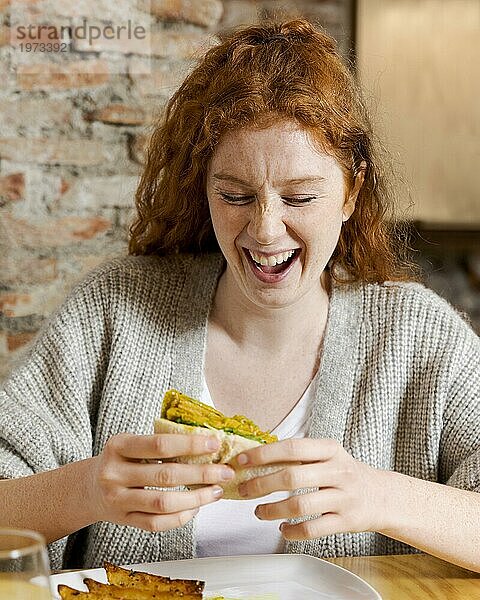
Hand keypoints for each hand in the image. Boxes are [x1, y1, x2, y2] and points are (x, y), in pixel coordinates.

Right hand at [88, 433, 234, 531]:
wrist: (89, 487)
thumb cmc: (120, 460)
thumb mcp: (131, 443)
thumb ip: (160, 443)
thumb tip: (206, 444)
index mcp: (119, 446)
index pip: (160, 444)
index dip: (190, 444)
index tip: (214, 445)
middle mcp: (114, 473)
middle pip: (166, 476)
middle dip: (201, 474)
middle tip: (225, 472)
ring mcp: (117, 500)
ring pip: (163, 503)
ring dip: (196, 498)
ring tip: (215, 492)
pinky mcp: (123, 520)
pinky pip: (156, 523)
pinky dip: (180, 517)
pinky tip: (195, 508)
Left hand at [231, 438, 383, 540]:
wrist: (382, 496)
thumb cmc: (345, 473)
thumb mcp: (328, 455)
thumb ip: (300, 454)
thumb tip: (257, 455)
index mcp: (330, 449)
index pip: (292, 447)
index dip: (263, 454)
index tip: (242, 461)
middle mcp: (338, 471)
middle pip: (292, 477)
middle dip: (261, 484)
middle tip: (244, 489)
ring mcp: (343, 497)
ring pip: (300, 506)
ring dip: (272, 510)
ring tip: (258, 512)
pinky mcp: (346, 521)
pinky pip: (312, 529)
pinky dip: (292, 531)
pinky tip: (282, 528)